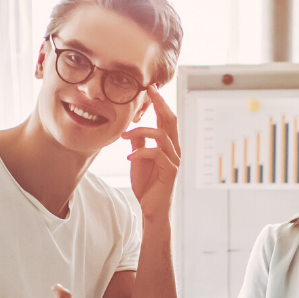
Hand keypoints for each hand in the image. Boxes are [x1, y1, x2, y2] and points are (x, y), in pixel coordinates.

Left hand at [126, 88, 180, 221]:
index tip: (150, 87)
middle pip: (171, 121)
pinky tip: (129, 157)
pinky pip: (157, 154)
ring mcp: (173, 160)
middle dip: (160, 104)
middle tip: (149, 91)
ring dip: (141, 132)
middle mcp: (174, 150)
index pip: (166, 119)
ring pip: (162, 136)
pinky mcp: (170, 172)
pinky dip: (141, 152)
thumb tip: (131, 128)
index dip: (160, 102)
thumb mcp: (138, 159)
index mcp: (167, 145)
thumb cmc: (147, 185)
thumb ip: (138, 143)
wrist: (151, 209)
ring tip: (124, 135)